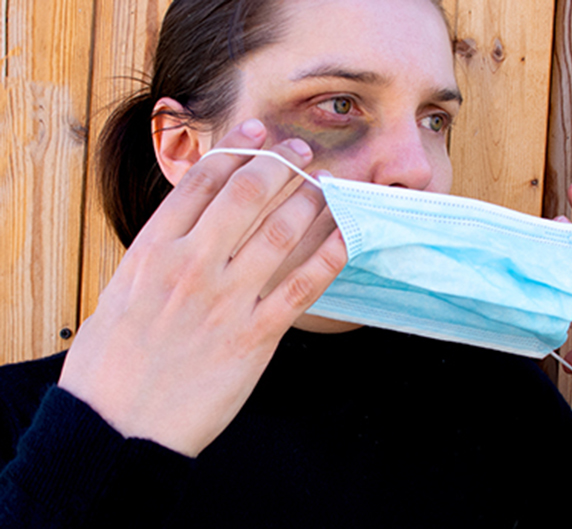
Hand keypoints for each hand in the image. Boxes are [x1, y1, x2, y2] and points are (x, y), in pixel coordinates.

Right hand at [59, 119, 346, 456]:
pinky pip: (303, 287)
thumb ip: (156, 255)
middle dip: (280, 163)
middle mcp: (192, 265)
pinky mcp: (256, 336)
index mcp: (153, 250)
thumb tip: (187, 229)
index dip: (236, 148)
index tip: (259, 131)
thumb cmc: (111, 362)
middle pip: (246, 194)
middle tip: (301, 150)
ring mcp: (227, 299)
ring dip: (311, 200)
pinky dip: (329, 256)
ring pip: (280, 232)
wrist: (116, 424)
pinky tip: (347, 235)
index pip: (202, 181)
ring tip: (329, 183)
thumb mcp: (120, 292)